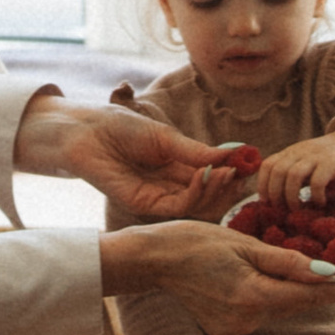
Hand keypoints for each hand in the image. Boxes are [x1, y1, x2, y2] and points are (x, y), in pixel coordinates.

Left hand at [26, 97, 223, 223]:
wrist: (86, 131)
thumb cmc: (120, 128)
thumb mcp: (167, 137)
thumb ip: (196, 152)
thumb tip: (231, 156)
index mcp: (174, 168)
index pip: (209, 177)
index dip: (230, 173)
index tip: (249, 164)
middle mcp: (168, 186)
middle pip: (206, 196)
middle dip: (227, 186)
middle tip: (241, 173)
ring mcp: (156, 197)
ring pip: (196, 205)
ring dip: (214, 190)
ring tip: (224, 173)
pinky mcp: (143, 204)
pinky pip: (177, 207)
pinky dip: (195, 194)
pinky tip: (203, 178)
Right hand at [99, 221, 334, 334]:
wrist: (155, 261)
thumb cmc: (196, 242)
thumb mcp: (245, 243)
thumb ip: (287, 261)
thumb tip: (327, 272)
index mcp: (253, 295)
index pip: (310, 295)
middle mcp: (247, 319)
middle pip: (297, 304)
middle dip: (320, 288)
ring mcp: (237, 328)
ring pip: (280, 308)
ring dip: (292, 291)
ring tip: (304, 270)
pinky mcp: (228, 330)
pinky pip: (261, 312)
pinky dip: (269, 297)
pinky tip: (265, 279)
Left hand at [254, 127, 334, 215]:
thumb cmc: (326, 160)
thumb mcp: (305, 162)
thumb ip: (291, 175)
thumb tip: (276, 201)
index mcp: (290, 152)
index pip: (267, 165)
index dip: (262, 184)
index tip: (266, 202)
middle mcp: (300, 152)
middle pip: (278, 171)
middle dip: (275, 193)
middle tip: (281, 209)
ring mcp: (316, 156)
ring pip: (294, 174)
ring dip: (291, 196)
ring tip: (297, 209)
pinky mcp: (332, 163)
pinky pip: (318, 180)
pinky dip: (315, 195)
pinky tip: (319, 203)